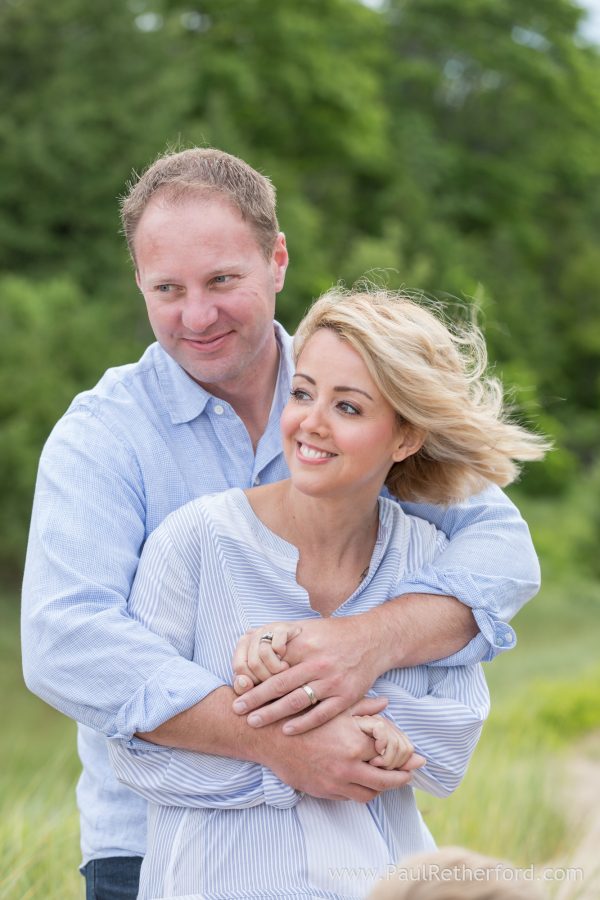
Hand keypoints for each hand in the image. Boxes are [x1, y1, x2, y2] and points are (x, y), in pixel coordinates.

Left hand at [232, 613, 390, 733]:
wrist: (373, 639)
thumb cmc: (335, 633)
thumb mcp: (308, 627)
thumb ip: (283, 636)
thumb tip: (252, 635)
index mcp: (306, 646)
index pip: (273, 664)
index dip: (254, 677)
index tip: (238, 687)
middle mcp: (318, 663)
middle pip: (279, 685)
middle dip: (255, 698)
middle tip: (237, 708)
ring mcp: (333, 682)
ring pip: (297, 701)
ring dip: (272, 713)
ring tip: (253, 721)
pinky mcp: (347, 696)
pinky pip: (321, 714)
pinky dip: (302, 723)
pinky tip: (286, 730)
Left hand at [232, 622, 302, 688]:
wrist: (303, 644)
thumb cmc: (278, 666)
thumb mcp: (259, 677)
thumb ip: (247, 685)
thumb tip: (243, 683)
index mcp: (243, 646)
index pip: (239, 666)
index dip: (252, 679)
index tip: (264, 684)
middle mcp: (252, 635)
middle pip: (253, 663)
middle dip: (267, 676)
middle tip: (277, 677)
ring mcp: (266, 629)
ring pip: (264, 654)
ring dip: (277, 667)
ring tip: (284, 668)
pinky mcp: (281, 627)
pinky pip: (277, 646)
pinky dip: (283, 653)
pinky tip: (286, 654)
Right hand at [261, 697, 414, 802]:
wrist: (269, 735)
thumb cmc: (303, 715)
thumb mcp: (335, 706)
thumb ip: (363, 707)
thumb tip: (385, 702)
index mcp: (354, 743)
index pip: (390, 757)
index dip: (405, 758)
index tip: (416, 758)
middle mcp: (347, 766)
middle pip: (385, 782)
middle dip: (401, 779)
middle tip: (409, 774)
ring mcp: (334, 782)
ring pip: (368, 794)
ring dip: (379, 788)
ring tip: (385, 778)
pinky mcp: (322, 792)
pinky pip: (348, 797)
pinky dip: (358, 790)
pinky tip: (361, 779)